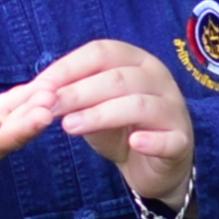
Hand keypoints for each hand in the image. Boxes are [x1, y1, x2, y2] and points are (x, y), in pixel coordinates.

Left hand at [34, 38, 195, 208]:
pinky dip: (151, 140)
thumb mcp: (93, 109)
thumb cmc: (121, 129)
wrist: (156, 166)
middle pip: (116, 78)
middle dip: (77, 92)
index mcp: (136, 60)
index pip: (102, 52)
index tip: (40, 86)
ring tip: (69, 127)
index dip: (68, 67)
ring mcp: (173, 108)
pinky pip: (168, 139)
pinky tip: (133, 142)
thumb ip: (74, 98)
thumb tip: (37, 93)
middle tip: (47, 108)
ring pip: (138, 105)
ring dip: (100, 115)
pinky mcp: (181, 140)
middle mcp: (158, 78)